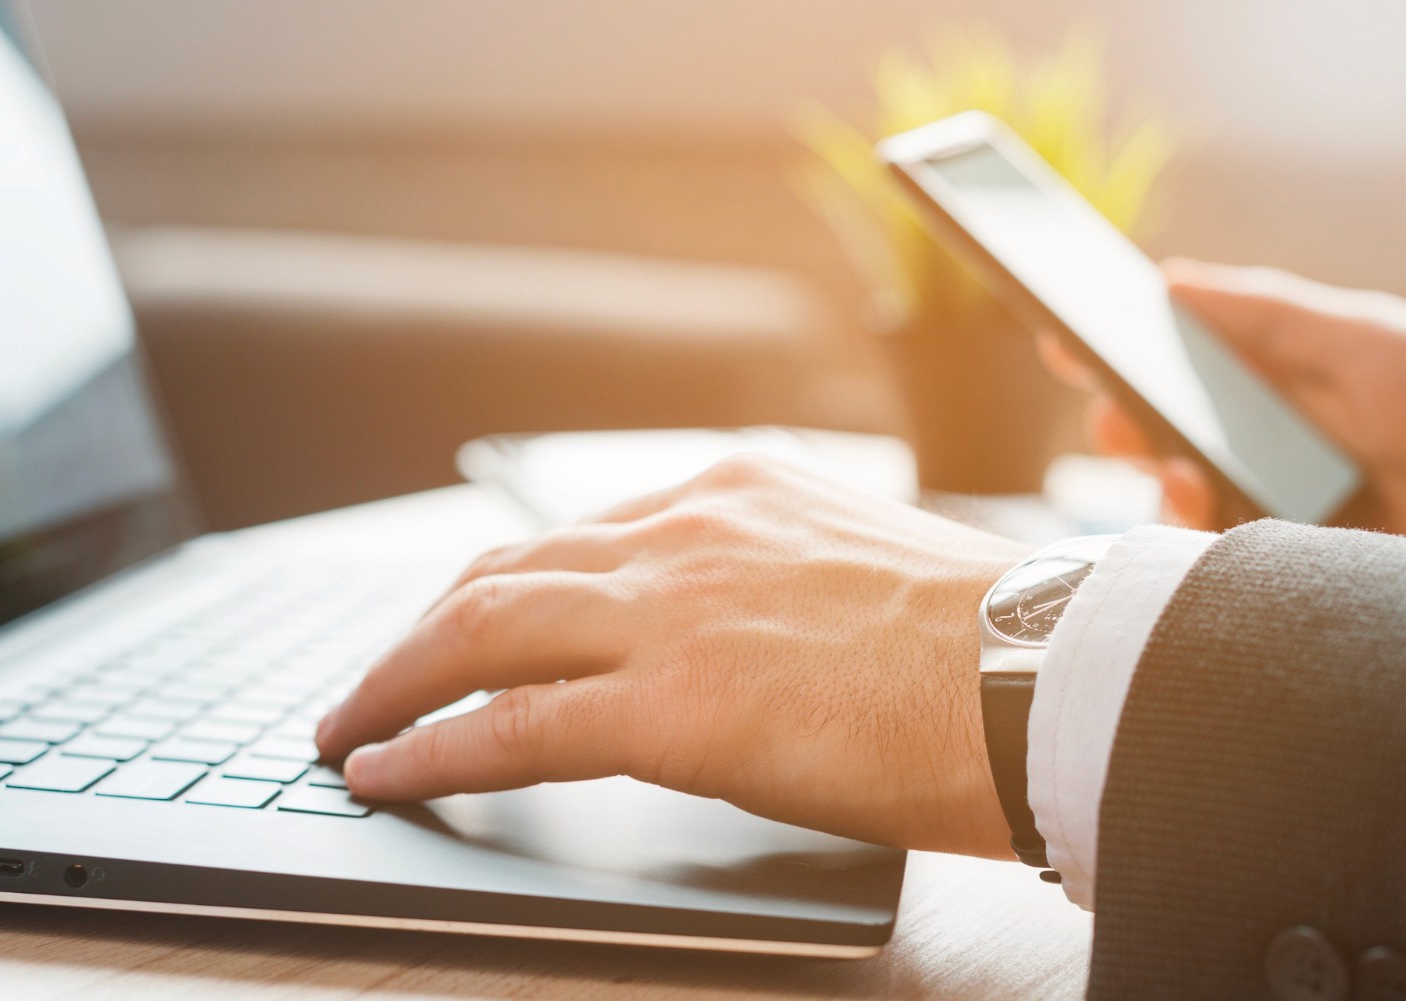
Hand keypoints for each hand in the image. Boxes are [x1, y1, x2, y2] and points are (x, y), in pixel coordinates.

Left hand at [316, 456, 1028, 856]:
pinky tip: (388, 770)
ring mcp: (671, 609)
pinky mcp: (669, 702)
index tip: (463, 620)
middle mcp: (686, 529)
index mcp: (736, 491)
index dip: (503, 584)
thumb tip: (724, 638)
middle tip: (378, 676)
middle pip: (504, 571)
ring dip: (398, 681)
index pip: (578, 535)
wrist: (1057, 675)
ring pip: (481, 630)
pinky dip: (433, 748)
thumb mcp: (856, 567)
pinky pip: (512, 724)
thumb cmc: (987, 642)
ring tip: (352, 724)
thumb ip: (769, 580)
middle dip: (422, 630)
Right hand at [1039, 258, 1405, 531]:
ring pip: (1185, 505)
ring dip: (1163, 481)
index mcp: (1288, 393)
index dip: (1124, 355)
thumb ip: (1268, 314)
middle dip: (1126, 423)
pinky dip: (1198, 535)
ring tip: (1178, 466)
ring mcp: (1283, 520)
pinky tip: (1209, 506)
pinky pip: (1218, 561)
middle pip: (1172, 440)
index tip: (1065, 338)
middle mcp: (1276, 456)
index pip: (1189, 373)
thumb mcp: (1368, 345)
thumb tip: (1171, 281)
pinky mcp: (1291, 574)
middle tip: (1109, 414)